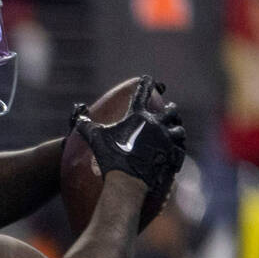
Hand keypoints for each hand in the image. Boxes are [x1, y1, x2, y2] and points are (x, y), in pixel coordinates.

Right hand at [71, 77, 185, 194]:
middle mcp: (156, 123)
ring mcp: (166, 138)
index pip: (142, 94)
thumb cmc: (111, 158)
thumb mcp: (96, 140)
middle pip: (169, 110)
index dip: (146, 84)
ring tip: (175, 130)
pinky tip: (177, 150)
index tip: (148, 78)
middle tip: (169, 107)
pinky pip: (179, 149)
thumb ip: (87, 127)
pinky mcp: (171, 154)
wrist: (128, 179)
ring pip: (178, 129)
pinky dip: (178, 149)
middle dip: (169, 108)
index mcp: (139, 116)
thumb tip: (79, 119)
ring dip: (176, 128)